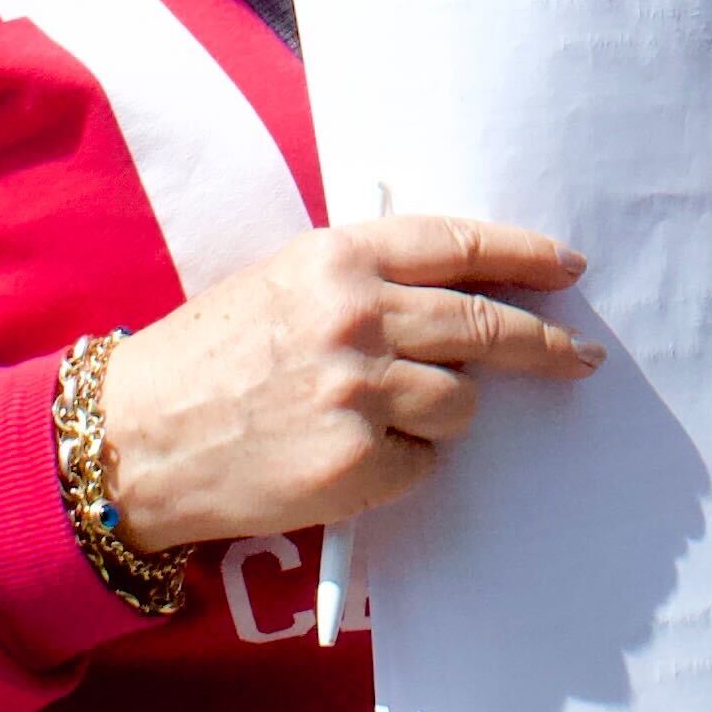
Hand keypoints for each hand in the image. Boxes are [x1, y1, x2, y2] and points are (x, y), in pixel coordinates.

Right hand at [93, 214, 599, 550]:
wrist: (134, 438)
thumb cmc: (207, 358)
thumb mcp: (281, 282)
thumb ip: (365, 279)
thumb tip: (465, 292)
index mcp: (338, 256)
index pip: (461, 246)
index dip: (525, 256)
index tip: (566, 267)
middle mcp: (355, 314)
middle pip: (486, 326)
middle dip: (543, 344)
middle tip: (576, 355)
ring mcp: (358, 390)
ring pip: (461, 402)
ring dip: (441, 412)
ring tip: (376, 416)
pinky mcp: (357, 461)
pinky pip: (423, 463)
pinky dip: (401, 465)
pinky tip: (344, 457)